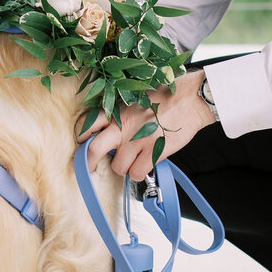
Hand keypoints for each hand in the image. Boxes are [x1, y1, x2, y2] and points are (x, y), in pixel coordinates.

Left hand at [79, 70, 214, 178]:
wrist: (189, 100)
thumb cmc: (164, 98)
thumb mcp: (135, 99)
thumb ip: (120, 114)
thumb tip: (108, 132)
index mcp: (117, 110)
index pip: (87, 124)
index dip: (81, 137)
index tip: (83, 142)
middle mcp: (122, 126)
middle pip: (93, 150)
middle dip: (88, 162)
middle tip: (90, 168)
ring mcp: (137, 140)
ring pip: (117, 167)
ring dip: (124, 167)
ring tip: (134, 158)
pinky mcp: (152, 152)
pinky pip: (136, 174)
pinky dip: (140, 172)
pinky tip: (146, 163)